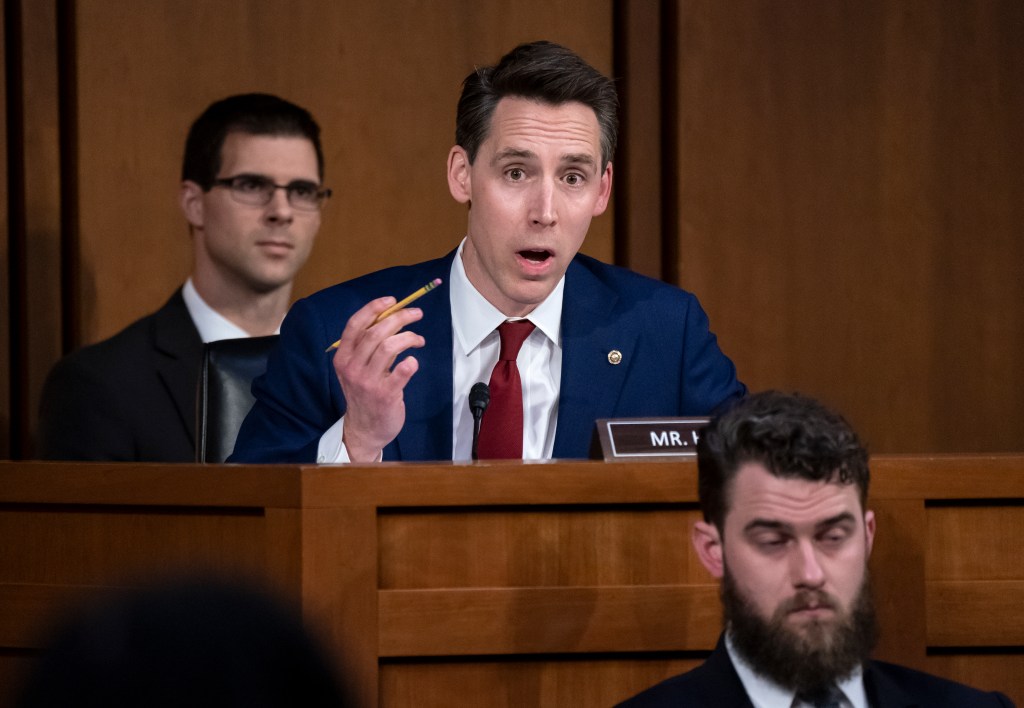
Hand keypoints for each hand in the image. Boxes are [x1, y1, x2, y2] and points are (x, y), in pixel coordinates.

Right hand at [331, 297, 424, 460]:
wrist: (365, 429)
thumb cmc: (365, 393)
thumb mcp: (357, 368)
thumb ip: (369, 345)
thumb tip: (391, 316)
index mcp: (343, 357)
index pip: (355, 325)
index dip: (374, 309)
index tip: (392, 300)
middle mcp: (352, 367)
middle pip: (376, 332)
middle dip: (400, 318)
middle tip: (416, 314)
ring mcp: (368, 382)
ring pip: (389, 347)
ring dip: (409, 337)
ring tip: (418, 340)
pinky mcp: (385, 395)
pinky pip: (402, 371)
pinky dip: (412, 361)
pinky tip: (413, 361)